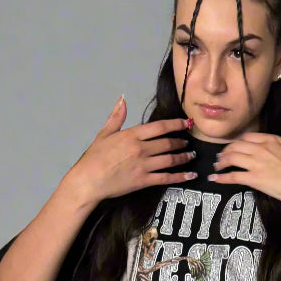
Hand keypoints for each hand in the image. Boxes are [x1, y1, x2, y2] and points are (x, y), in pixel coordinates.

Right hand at [62, 96, 195, 202]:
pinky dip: (180, 177)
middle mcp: (140, 149)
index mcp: (132, 135)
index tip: (186, 123)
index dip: (176, 124)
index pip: (160, 127)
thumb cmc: (94, 158)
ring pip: (170, 160)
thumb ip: (117, 116)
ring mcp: (143, 165)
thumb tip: (122, 99)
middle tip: (188, 142)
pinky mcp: (143, 181)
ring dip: (183, 157)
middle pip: (167, 143)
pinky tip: (190, 175)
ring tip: (190, 155)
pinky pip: (166, 178)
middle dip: (180, 142)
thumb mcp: (104, 133)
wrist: (89, 180)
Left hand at [207, 108, 280, 208]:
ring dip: (222, 162)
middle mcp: (260, 149)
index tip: (235, 146)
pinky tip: (214, 178)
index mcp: (271, 140)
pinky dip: (222, 177)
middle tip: (221, 156)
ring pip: (232, 158)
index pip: (248, 137)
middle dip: (227, 151)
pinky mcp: (252, 178)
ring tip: (217, 166)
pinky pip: (233, 176)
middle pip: (236, 146)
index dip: (239, 142)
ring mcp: (255, 163)